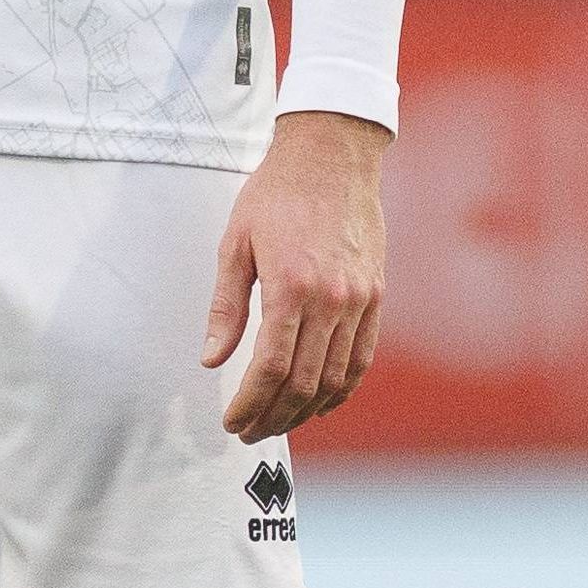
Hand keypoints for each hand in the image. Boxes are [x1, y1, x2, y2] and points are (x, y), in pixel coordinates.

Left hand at [201, 110, 388, 441]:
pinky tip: (319, 401)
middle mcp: (331, 301)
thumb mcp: (236, 242)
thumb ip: (226, 305)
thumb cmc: (275, 194)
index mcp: (292, 287)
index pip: (272, 367)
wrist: (331, 156)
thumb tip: (211, 358)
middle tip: (248, 430)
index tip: (232, 421)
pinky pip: (362, 359)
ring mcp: (359, 301)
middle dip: (273, 416)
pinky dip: (341, 389)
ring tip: (277, 422)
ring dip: (306, 411)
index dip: (250, 402)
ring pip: (336, 379)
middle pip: (305, 383)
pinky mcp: (376, 297)